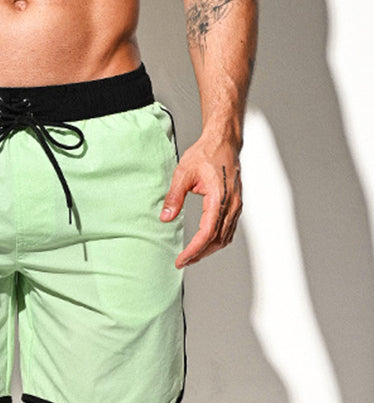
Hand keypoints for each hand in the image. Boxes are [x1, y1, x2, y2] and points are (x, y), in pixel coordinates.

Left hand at [160, 138, 241, 268]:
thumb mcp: (183, 172)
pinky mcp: (236, 204)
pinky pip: (229, 229)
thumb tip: (166, 217)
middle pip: (217, 240)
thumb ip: (174, 196)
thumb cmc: (205, 153)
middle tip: (183, 261)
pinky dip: (218, 239)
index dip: (194, 250)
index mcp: (219, 198)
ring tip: (192, 254)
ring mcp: (236, 205)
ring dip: (209, 249)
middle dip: (200, 254)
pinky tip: (207, 241)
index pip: (207, 233)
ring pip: (225, 237)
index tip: (182, 259)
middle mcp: (232, 204)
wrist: (223, 142)